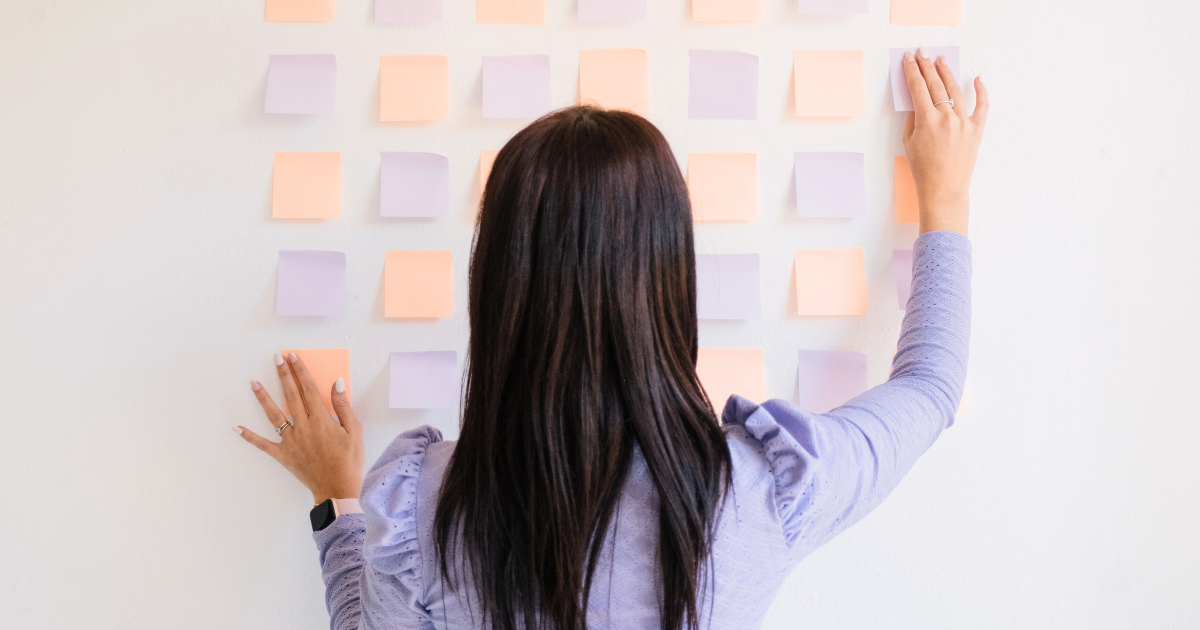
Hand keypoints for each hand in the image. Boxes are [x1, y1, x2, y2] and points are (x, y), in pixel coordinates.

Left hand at [235, 352, 364, 504]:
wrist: (337, 489)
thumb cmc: (349, 461)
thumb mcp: (354, 432)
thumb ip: (343, 407)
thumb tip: (336, 384)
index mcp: (321, 420)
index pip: (308, 389)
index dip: (300, 371)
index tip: (293, 356)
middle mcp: (303, 427)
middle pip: (291, 396)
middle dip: (284, 375)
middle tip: (277, 357)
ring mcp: (290, 441)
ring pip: (274, 415)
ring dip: (263, 398)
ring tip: (253, 383)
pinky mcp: (283, 454)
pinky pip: (263, 444)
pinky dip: (249, 437)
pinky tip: (237, 428)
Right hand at [901, 49, 988, 235]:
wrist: (943, 190)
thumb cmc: (923, 170)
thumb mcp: (909, 142)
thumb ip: (914, 118)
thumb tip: (918, 101)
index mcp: (927, 120)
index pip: (918, 88)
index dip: (912, 71)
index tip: (909, 59)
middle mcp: (947, 117)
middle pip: (936, 85)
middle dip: (927, 67)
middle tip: (923, 53)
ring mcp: (964, 122)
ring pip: (955, 90)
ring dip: (947, 73)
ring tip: (941, 61)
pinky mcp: (976, 130)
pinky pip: (982, 106)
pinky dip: (981, 91)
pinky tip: (977, 79)